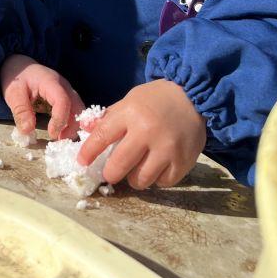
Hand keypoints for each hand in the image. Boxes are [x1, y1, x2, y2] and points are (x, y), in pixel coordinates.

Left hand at [0, 54, 84, 139]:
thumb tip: (28, 131)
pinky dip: (72, 123)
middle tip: (60, 142)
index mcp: (51, 82)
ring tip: (61, 140)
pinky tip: (62, 134)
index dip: (60, 119)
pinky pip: (74, 111)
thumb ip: (21, 111)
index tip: (51, 134)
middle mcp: (64, 86)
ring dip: (73, 126)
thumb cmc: (17, 78)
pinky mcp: (66, 97)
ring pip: (79, 110)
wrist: (20, 65)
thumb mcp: (13, 93)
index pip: (63, 101)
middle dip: (72, 126)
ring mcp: (67, 91)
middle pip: (77, 106)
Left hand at [76, 79, 206, 188]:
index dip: (89, 152)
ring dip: (134, 178)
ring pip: (141, 179)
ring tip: (137, 168)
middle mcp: (148, 131)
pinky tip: (157, 167)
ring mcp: (167, 148)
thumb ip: (110, 117)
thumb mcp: (130, 100)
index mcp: (131, 113)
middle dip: (110, 174)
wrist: (194, 95)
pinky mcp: (183, 160)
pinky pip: (162, 182)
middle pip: (119, 165)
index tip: (82, 162)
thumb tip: (86, 131)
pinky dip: (157, 179)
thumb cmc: (157, 98)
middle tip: (111, 173)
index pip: (102, 137)